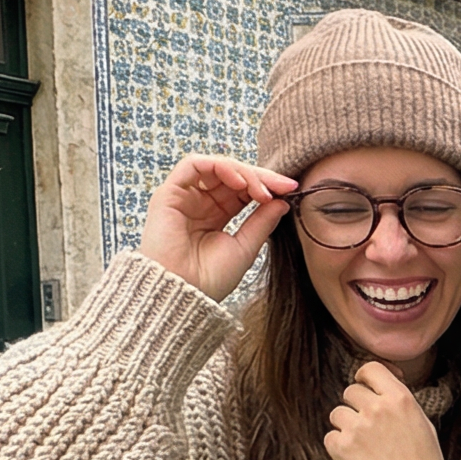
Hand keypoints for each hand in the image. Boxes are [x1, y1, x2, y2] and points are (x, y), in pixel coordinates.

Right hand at [138, 154, 296, 301]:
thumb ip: (262, 222)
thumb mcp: (245, 248)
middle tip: (284, 186)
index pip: (243, 190)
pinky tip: (240, 182)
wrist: (182, 294)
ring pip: (216, 167)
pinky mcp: (168, 193)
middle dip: (261, 177)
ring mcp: (184, 196)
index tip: (292, 189)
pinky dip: (219, 167)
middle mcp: (199, 203)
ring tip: (262, 191)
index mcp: (216, 216)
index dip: (267, 185)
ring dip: (244, 172)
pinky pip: (193, 165)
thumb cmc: (209, 279)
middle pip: (232, 175)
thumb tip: (283, 201)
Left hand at [324, 361, 457, 459]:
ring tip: (365, 449)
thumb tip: (380, 390)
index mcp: (401, 399)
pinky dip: (340, 449)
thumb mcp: (423, 426)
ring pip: (337, 414)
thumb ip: (400, 404)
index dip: (365, 377)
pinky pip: (331, 437)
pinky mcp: (341, 448)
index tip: (365, 387)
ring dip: (346, 428)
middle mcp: (377, 408)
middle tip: (370, 430)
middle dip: (356, 407)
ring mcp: (356, 428)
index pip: (370, 368)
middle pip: (350, 392)